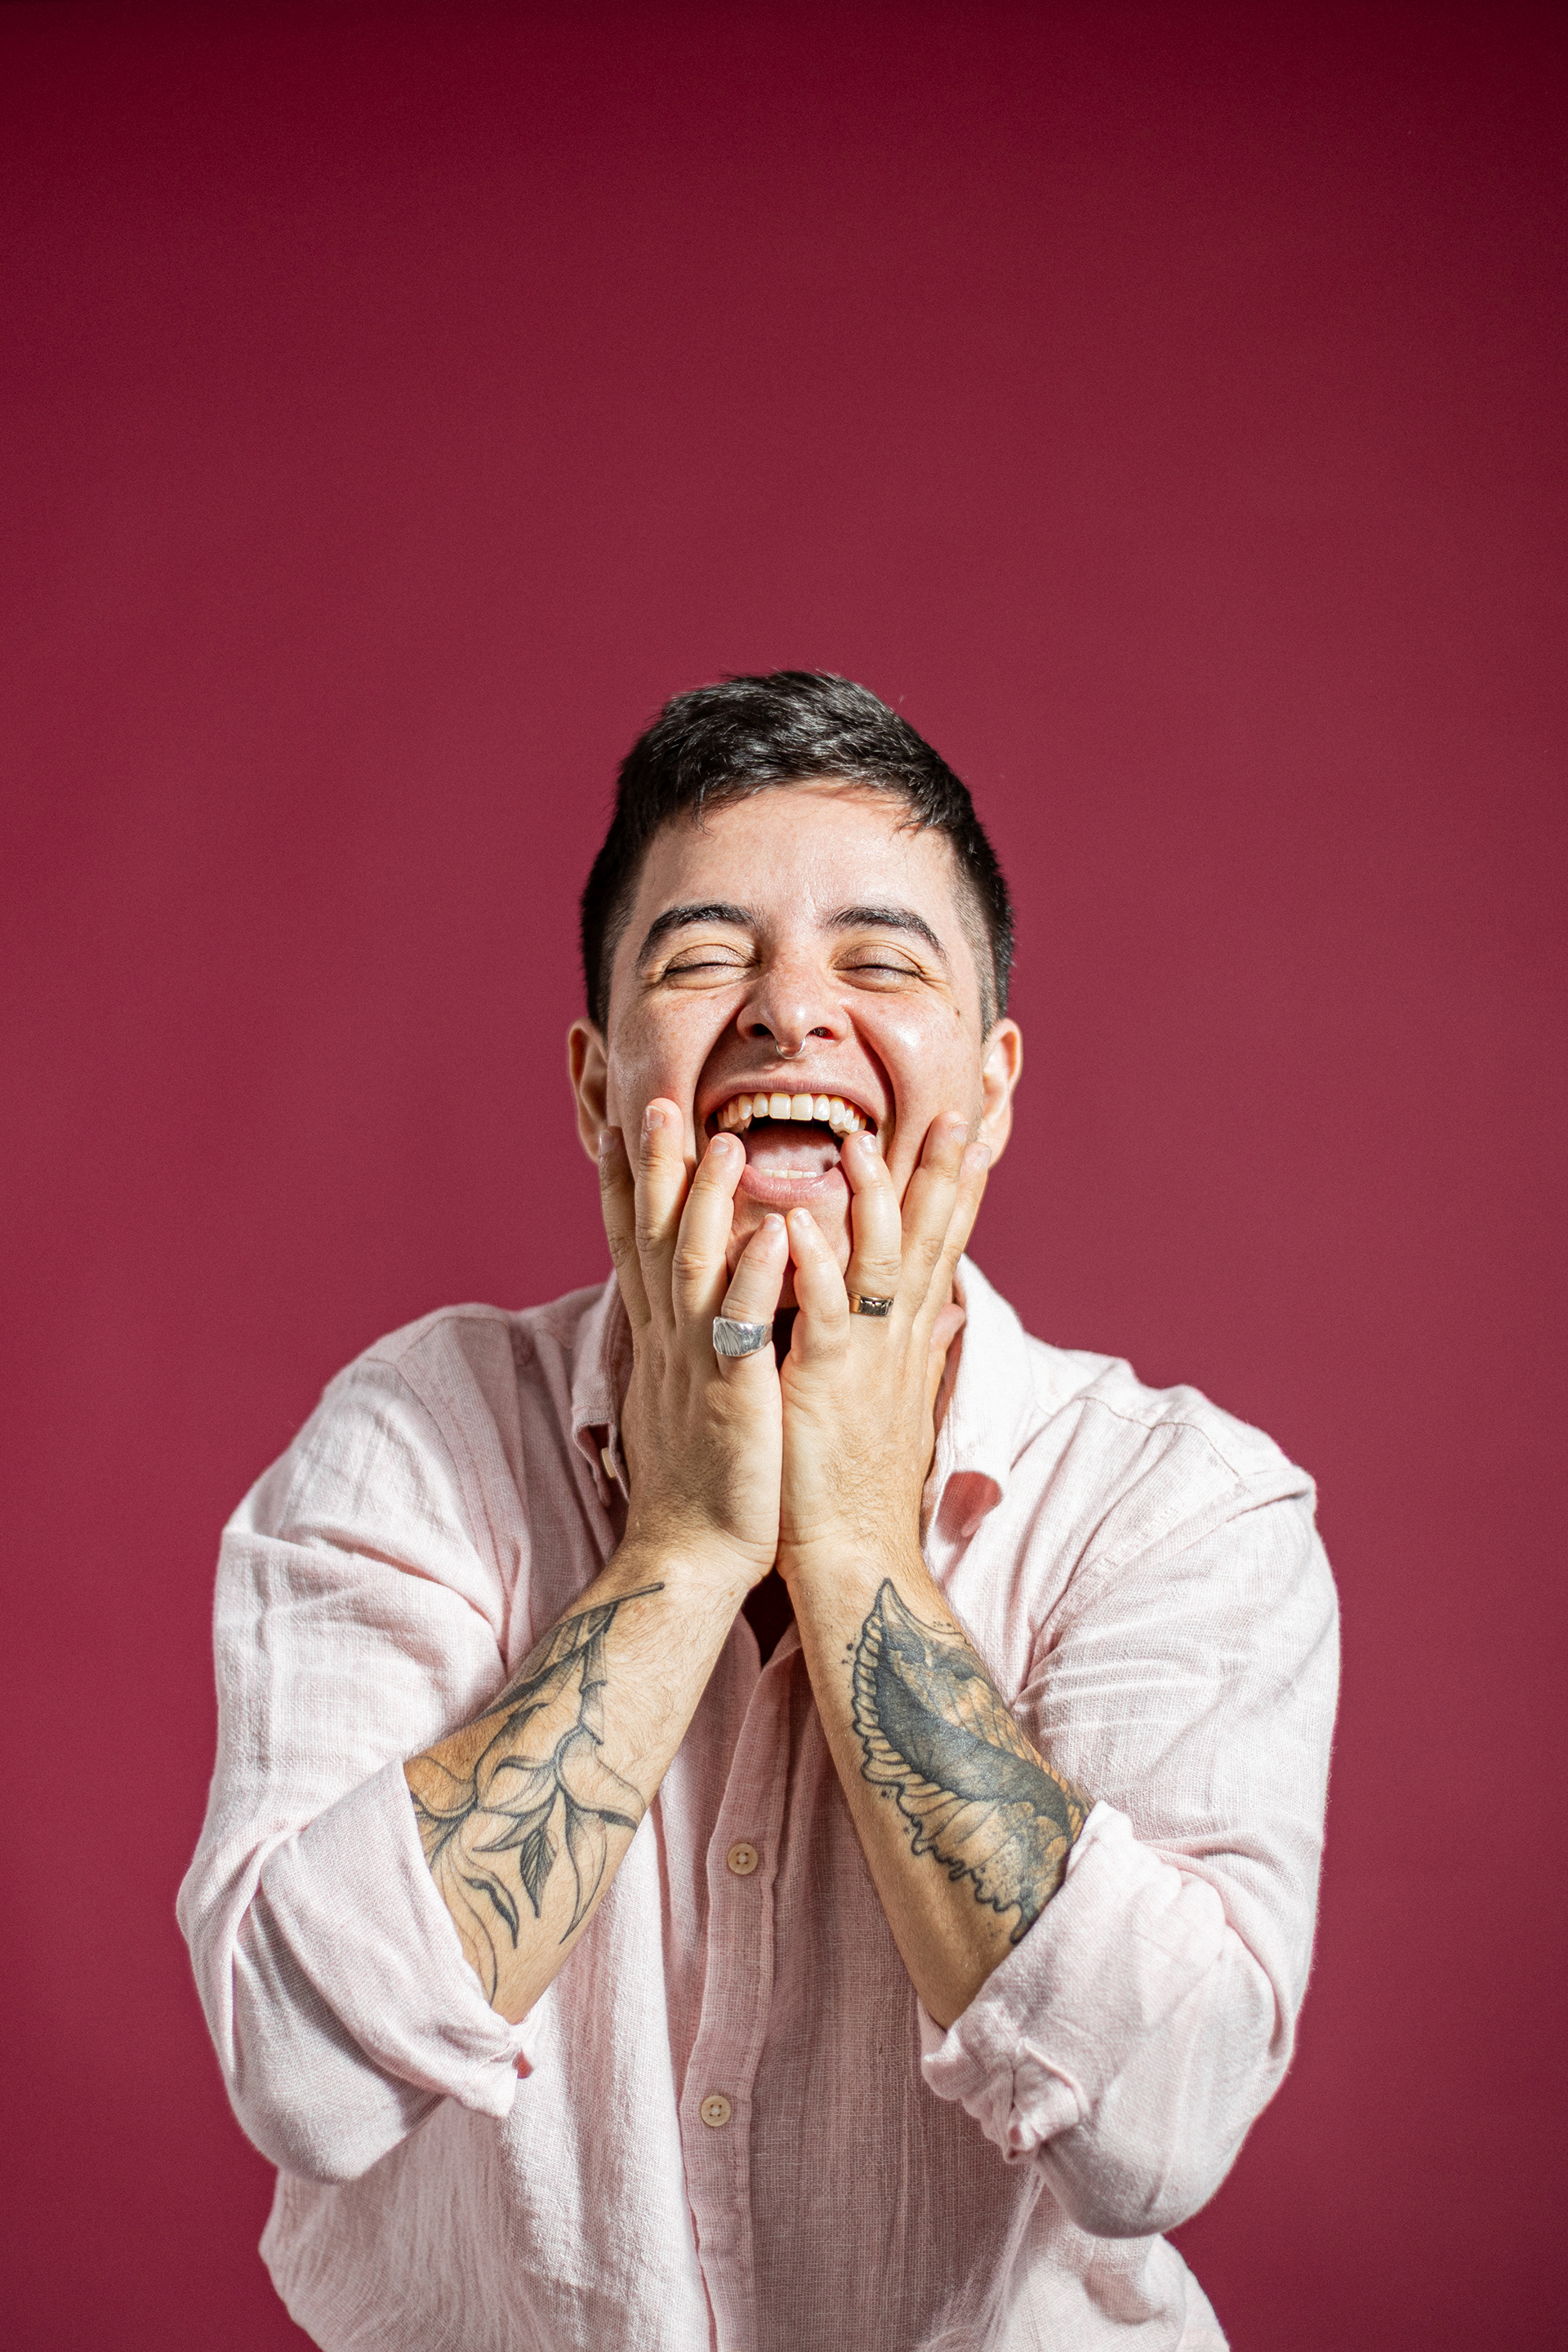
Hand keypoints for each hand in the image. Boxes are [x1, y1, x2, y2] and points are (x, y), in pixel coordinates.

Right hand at [598, 1100, 787, 1588]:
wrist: (689, 1560)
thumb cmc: (702, 1484)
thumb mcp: (691, 1399)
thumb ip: (699, 1344)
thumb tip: (699, 1313)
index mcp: (662, 1339)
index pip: (634, 1246)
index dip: (624, 1184)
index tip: (620, 1125)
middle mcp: (668, 1342)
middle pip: (649, 1238)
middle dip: (650, 1169)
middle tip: (650, 1101)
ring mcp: (697, 1368)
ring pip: (693, 1268)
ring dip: (706, 1201)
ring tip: (719, 1138)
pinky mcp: (732, 1400)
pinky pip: (743, 1331)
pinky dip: (758, 1279)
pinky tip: (777, 1233)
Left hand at [775, 1114, 989, 1581]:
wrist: (852, 1553)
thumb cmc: (860, 1479)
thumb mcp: (898, 1399)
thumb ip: (921, 1342)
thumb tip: (949, 1307)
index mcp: (905, 1337)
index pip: (939, 1247)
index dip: (956, 1192)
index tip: (972, 1136)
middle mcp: (895, 1338)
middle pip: (926, 1240)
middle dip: (939, 1176)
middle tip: (954, 1114)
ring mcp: (863, 1358)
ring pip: (876, 1264)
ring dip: (872, 1202)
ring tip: (860, 1143)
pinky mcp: (825, 1383)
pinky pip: (822, 1315)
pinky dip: (813, 1269)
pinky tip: (797, 1226)